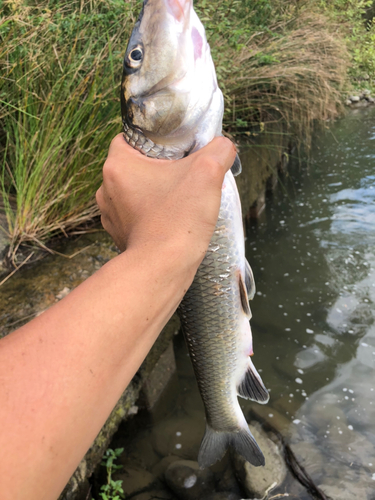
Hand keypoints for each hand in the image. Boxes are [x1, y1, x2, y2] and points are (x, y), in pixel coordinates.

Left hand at [96, 134, 235, 258]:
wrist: (163, 268)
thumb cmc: (179, 218)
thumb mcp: (208, 172)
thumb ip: (219, 150)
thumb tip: (224, 146)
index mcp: (118, 165)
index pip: (131, 138)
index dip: (156, 140)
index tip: (176, 149)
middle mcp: (107, 189)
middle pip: (136, 166)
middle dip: (160, 168)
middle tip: (184, 174)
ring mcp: (111, 215)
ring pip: (137, 192)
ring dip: (156, 193)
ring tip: (180, 200)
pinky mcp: (120, 235)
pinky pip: (138, 216)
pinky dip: (153, 215)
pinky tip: (172, 220)